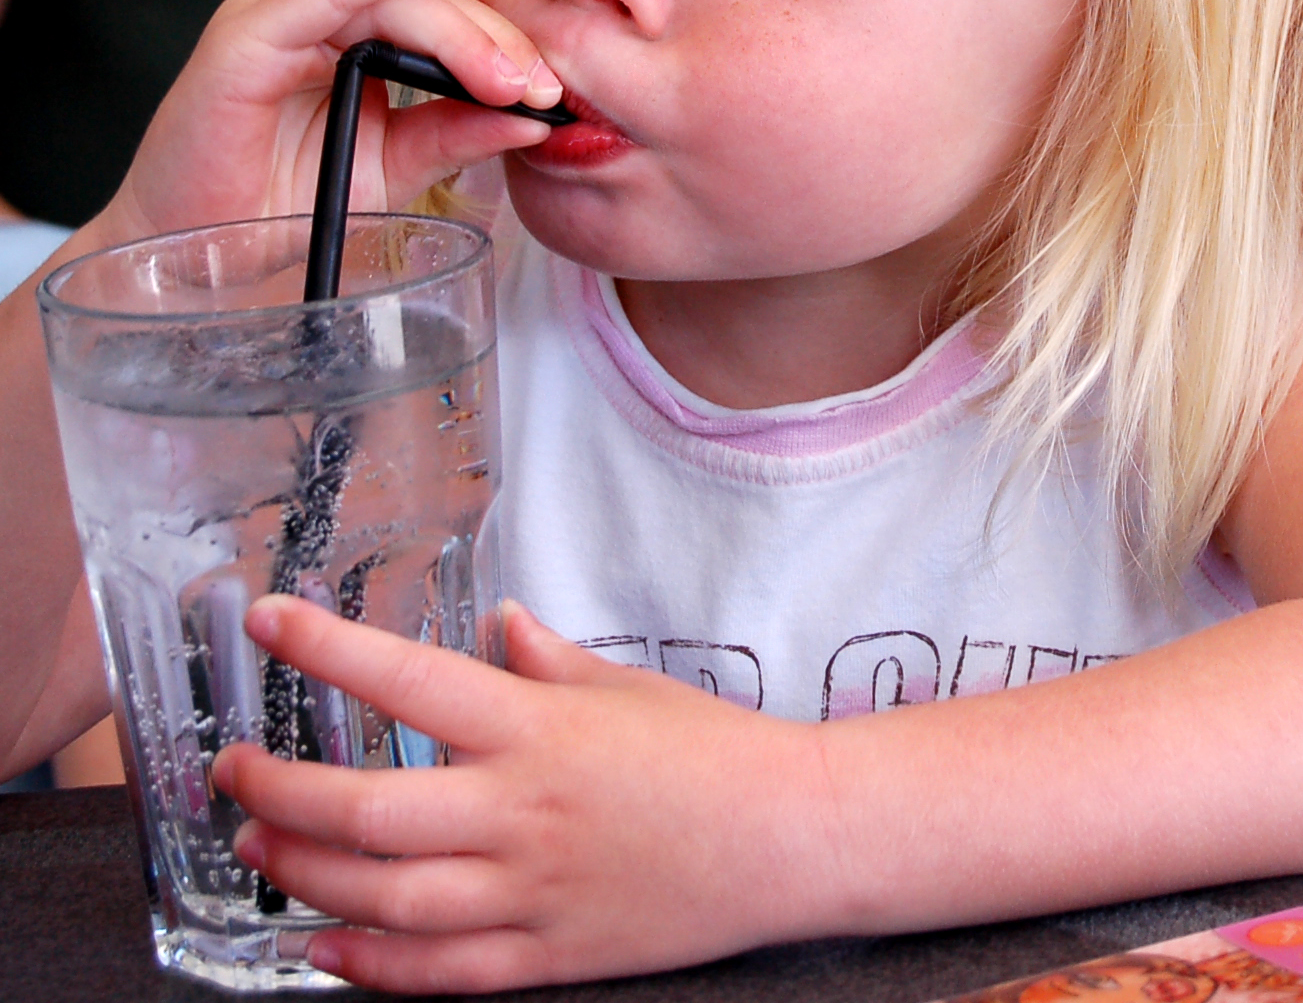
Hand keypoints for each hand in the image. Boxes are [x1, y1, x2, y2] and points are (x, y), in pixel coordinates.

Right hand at [102, 0, 560, 245]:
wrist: (202, 254)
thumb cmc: (286, 203)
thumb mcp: (395, 169)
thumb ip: (456, 134)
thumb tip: (537, 118)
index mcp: (358, 25)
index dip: (502, 33)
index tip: (550, 89)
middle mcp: (323, 4)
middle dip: (494, 36)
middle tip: (536, 90)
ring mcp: (283, 8)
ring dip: (459, 27)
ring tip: (503, 82)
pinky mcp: (249, 32)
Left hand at [213, 597, 827, 993]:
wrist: (788, 836)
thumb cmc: (712, 750)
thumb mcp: (626, 683)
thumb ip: (549, 657)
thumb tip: (499, 622)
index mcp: (539, 728)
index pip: (409, 680)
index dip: (328, 648)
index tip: (268, 619)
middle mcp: (522, 809)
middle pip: (370, 809)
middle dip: (281, 788)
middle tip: (231, 769)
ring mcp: (531, 890)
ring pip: (386, 897)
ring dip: (305, 873)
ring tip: (257, 847)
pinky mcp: (548, 955)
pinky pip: (439, 972)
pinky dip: (369, 965)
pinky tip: (321, 948)